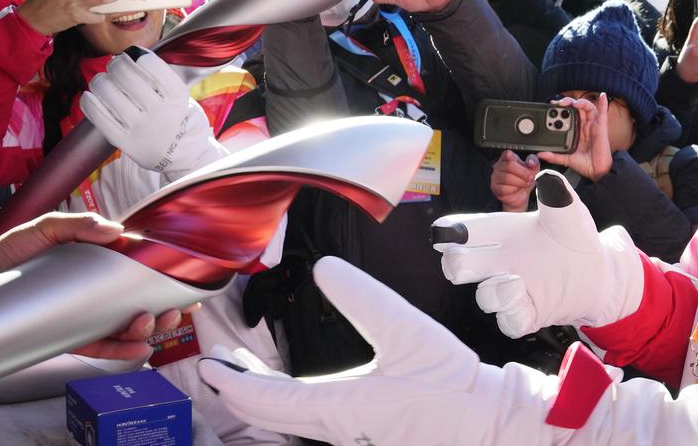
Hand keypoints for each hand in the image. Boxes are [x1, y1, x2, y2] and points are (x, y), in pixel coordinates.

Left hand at [0, 212, 196, 361]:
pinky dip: (121, 350)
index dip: (169, 281)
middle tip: (172, 311)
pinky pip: (100, 347)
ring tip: (150, 325)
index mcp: (101, 265)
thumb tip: (115, 231)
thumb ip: (79, 225)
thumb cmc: (16, 249)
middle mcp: (98, 293)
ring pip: (126, 329)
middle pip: (142, 306)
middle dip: (165, 313)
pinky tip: (138, 348)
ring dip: (147, 330)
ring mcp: (86, 315)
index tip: (188, 285)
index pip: (142, 275)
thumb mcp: (48, 228)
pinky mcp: (69, 335)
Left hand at [81, 51, 226, 180]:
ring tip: (103, 82)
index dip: (135, 54)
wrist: (184, 156)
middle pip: (124, 74)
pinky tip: (90, 96)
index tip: (132, 56)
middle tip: (115, 66)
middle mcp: (160, 111)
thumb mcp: (181, 96)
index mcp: (177, 96)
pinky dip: (89, 101)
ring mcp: (141, 128)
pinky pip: (98, 116)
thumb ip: (160, 79)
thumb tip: (128, 56)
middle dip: (115, 64)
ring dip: (100, 80)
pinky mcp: (125, 142)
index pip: (149, 63)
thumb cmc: (178, 119)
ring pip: (107, 91)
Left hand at [197, 257, 556, 443]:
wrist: (489, 422)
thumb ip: (364, 298)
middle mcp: (336, 428)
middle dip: (236, 390)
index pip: (265, 399)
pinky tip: (293, 390)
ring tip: (245, 374)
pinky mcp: (365, 432)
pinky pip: (310, 423)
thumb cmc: (452, 385)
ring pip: (287, 422)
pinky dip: (287, 405)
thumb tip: (326, 269)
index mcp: (339, 407)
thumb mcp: (407, 331)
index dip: (231, 382)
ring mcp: (350, 434)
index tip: (208, 366)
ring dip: (260, 398)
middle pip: (268, 414)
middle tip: (218, 366)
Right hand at [432, 171, 643, 338]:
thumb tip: (548, 179)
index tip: (443, 233)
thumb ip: (558, 197)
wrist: (599, 272)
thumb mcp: (568, 214)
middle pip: (458, 266)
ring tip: (515, 280)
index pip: (464, 231)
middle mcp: (499, 262)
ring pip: (485, 296)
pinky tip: (526, 300)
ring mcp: (511, 290)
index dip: (448, 231)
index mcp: (501, 233)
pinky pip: (509, 321)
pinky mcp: (527, 313)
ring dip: (495, 290)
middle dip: (455, 265)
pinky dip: (513, 312)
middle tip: (460, 262)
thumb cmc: (573, 239)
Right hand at [491, 151, 537, 211]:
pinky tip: (516, 189)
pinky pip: (504, 188)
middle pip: (509, 165)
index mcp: (508, 158)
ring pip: (507, 178)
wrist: (520, 195)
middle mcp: (499, 166)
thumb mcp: (532, 169)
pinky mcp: (495, 188)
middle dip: (523, 173)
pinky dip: (514, 190)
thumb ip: (534, 162)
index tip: (512, 157)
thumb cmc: (523, 180)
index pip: (506, 154)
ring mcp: (496, 177)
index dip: (510, 155)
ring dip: (520, 182)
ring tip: (524, 184)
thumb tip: (531, 162)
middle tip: (530, 178)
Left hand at [538, 95, 612, 181]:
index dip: (561, 109)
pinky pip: (603, 113)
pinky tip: (603, 96)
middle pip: (577, 108)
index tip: (551, 106)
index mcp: (577, 131)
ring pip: (588, 108)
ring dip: (580, 102)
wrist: (597, 172)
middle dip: (568, 103)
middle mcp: (585, 126)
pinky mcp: (602, 128)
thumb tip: (541, 155)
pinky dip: (604, 103)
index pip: (568, 115)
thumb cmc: (585, 165)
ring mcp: (593, 126)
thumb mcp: (566, 159)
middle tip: (558, 103)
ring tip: (573, 103)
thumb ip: (554, 157)